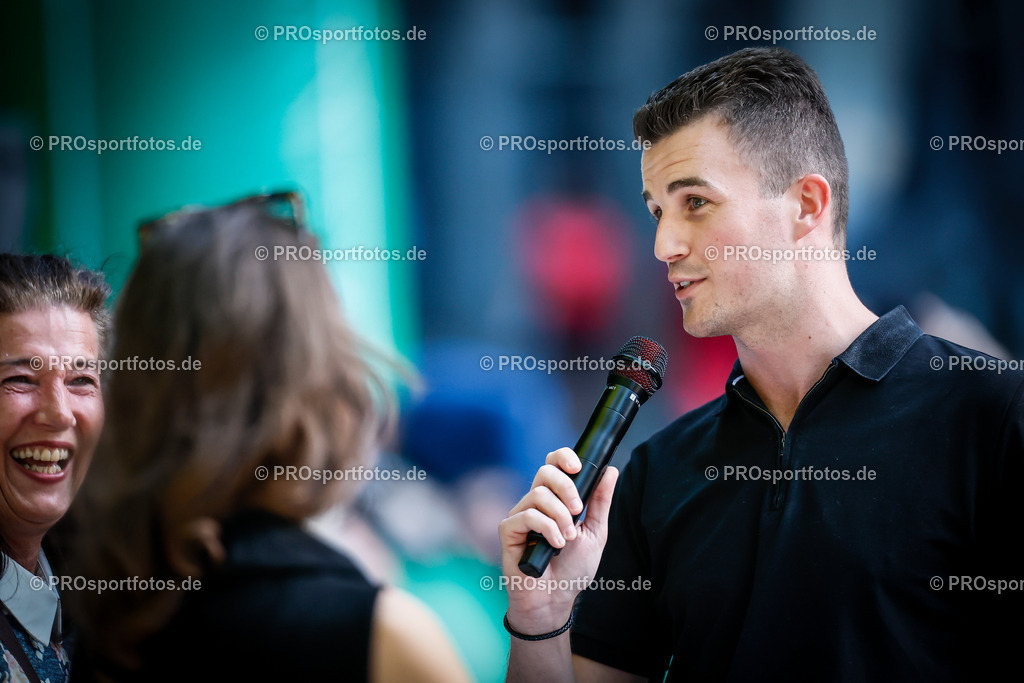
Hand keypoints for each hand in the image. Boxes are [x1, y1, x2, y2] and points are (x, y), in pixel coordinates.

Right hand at [498, 447, 618, 632]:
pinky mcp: (508, 530)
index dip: (563, 457)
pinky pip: (528, 515)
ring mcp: (521, 515)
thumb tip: (611, 470)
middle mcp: (536, 503)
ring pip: (539, 494)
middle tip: (578, 511)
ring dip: (560, 517)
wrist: (555, 599)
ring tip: (568, 539)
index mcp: (555, 499)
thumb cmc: (573, 568)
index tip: (579, 468)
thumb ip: (600, 502)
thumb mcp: (595, 532)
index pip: (553, 464)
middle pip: (545, 471)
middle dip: (567, 487)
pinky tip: (554, 545)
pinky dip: (547, 528)